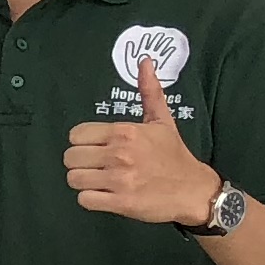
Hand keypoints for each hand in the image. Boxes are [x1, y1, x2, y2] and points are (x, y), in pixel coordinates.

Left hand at [67, 57, 218, 227]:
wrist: (194, 190)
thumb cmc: (174, 155)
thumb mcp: (162, 121)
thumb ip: (149, 92)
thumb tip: (145, 61)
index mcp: (125, 132)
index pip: (76, 135)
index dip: (82, 143)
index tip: (96, 148)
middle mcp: (119, 153)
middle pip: (70, 157)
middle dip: (80, 163)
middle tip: (97, 166)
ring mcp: (119, 179)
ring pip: (74, 179)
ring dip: (84, 182)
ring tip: (100, 181)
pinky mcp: (120, 202)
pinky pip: (84, 200)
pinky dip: (91, 199)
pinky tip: (105, 195)